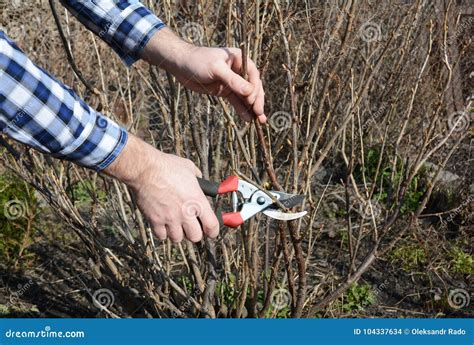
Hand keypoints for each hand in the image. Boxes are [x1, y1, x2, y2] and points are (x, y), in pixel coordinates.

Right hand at [104, 134, 219, 242]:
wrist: (145, 169)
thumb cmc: (167, 166)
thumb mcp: (189, 168)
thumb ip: (198, 179)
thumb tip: (200, 182)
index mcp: (197, 201)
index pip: (212, 226)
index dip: (213, 231)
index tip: (211, 231)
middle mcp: (185, 213)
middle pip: (195, 237)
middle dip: (194, 233)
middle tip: (191, 226)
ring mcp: (169, 218)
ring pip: (177, 238)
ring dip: (178, 233)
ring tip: (175, 224)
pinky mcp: (155, 220)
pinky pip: (161, 236)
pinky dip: (162, 232)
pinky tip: (162, 223)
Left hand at [141, 28, 265, 122]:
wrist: (180, 65)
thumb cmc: (198, 61)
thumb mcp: (216, 69)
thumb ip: (233, 80)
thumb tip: (250, 92)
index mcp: (240, 59)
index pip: (253, 75)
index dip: (255, 89)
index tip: (252, 101)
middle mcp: (238, 70)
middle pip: (252, 87)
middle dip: (256, 101)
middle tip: (259, 114)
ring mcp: (232, 81)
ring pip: (245, 96)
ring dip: (252, 108)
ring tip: (260, 121)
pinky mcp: (224, 90)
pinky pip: (236, 101)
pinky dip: (242, 110)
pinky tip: (248, 119)